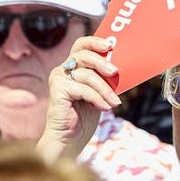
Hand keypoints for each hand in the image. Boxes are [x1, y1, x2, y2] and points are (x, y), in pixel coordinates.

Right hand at [38, 36, 121, 161]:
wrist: (70, 139)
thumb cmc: (85, 116)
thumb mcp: (100, 94)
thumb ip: (105, 79)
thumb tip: (122, 69)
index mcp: (73, 67)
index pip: (81, 45)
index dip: (94, 41)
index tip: (110, 45)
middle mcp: (63, 69)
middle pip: (83, 55)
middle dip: (102, 62)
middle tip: (115, 72)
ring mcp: (58, 79)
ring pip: (87, 75)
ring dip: (105, 89)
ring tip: (114, 102)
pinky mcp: (57, 90)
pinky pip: (83, 89)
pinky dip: (97, 98)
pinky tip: (105, 108)